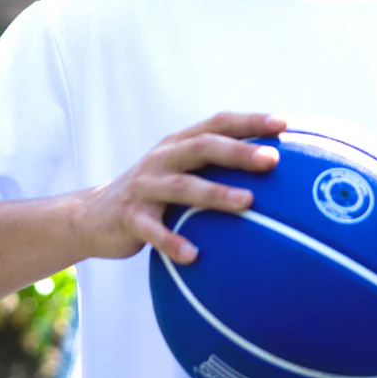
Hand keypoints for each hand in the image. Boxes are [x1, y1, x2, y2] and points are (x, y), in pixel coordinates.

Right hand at [79, 112, 286, 263]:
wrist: (92, 216)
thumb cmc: (155, 194)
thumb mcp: (181, 172)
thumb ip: (215, 167)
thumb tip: (275, 172)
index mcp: (179, 143)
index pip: (218, 123)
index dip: (250, 121)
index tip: (285, 125)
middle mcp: (163, 158)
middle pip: (203, 147)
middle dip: (239, 151)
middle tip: (272, 160)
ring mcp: (145, 186)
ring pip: (183, 186)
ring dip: (216, 194)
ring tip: (247, 203)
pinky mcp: (130, 218)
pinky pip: (154, 231)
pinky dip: (173, 242)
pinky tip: (194, 256)